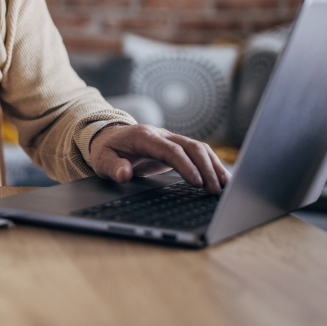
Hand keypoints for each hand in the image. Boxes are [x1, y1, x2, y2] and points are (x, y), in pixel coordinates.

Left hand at [89, 124, 230, 193]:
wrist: (110, 136)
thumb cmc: (108, 149)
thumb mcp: (102, 159)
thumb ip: (113, 167)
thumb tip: (124, 174)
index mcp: (145, 137)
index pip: (171, 150)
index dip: (185, 165)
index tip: (196, 182)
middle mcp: (162, 135)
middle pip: (192, 147)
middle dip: (206, 168)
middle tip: (215, 190)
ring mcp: (171, 139)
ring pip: (199, 149)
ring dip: (214, 166)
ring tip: (224, 187)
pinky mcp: (177, 147)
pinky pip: (199, 153)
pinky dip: (212, 165)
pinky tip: (222, 179)